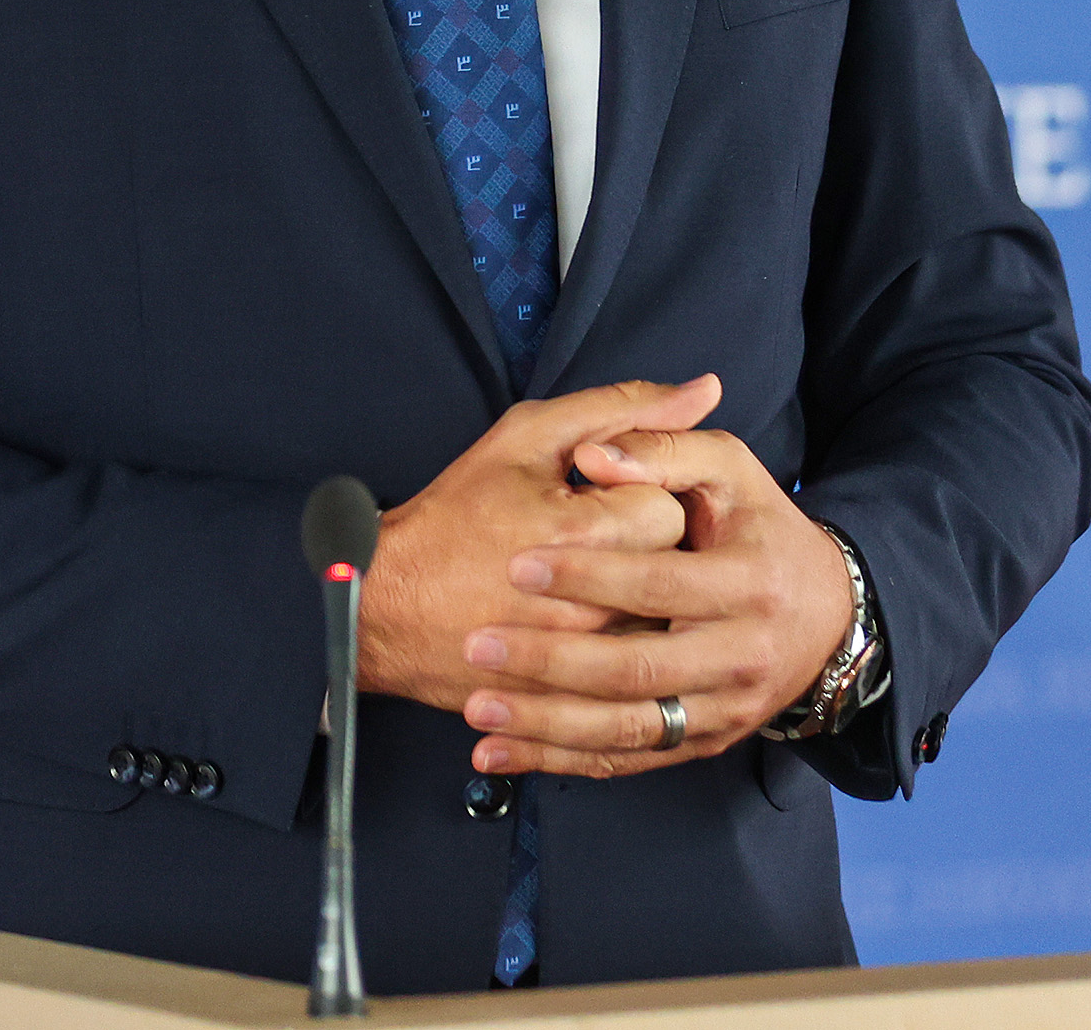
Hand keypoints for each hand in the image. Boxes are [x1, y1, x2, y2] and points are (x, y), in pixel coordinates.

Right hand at [357, 378, 714, 713]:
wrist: (385, 606)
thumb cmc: (455, 516)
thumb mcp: (528, 438)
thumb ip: (623, 408)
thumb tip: (705, 388)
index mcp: (587, 531)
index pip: (671, 507)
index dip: (639, 493)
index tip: (599, 498)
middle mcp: (594, 603)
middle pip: (672, 569)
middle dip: (642, 548)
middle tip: (593, 539)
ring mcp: (585, 661)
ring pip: (659, 624)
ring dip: (636, 601)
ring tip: (587, 583)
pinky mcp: (573, 701)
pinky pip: (634, 677)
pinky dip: (618, 648)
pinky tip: (584, 625)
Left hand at [455, 423, 854, 777]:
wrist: (828, 616)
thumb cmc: (761, 529)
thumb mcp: (730, 470)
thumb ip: (664, 449)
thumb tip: (593, 455)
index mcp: (749, 582)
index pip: (659, 583)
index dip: (588, 575)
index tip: (518, 566)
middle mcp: (741, 656)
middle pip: (637, 670)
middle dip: (553, 661)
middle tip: (481, 645)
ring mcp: (723, 710)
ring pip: (627, 731)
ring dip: (546, 726)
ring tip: (478, 710)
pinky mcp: (704, 744)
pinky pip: (626, 762)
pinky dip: (560, 762)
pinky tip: (500, 753)